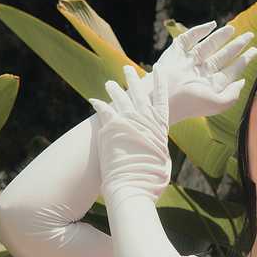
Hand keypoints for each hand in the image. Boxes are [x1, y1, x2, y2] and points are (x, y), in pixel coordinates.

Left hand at [89, 64, 170, 210]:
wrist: (132, 186)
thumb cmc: (150, 181)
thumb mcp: (162, 162)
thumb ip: (158, 147)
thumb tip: (157, 146)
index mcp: (160, 127)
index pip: (161, 99)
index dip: (159, 83)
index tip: (157, 70)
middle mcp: (145, 121)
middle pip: (139, 94)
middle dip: (133, 80)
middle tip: (128, 69)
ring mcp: (127, 122)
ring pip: (120, 99)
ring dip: (115, 90)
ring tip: (110, 83)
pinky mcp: (110, 127)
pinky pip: (104, 110)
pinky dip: (99, 104)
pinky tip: (94, 99)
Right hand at [139, 20, 256, 124]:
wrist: (163, 97)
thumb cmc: (191, 103)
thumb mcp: (219, 103)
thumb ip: (233, 94)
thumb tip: (242, 81)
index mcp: (210, 86)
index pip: (230, 71)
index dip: (243, 61)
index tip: (255, 51)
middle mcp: (200, 73)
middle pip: (222, 57)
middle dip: (235, 46)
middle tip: (249, 36)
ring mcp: (188, 62)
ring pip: (208, 46)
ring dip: (221, 37)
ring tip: (233, 29)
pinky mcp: (176, 52)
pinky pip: (189, 38)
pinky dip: (200, 31)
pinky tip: (212, 25)